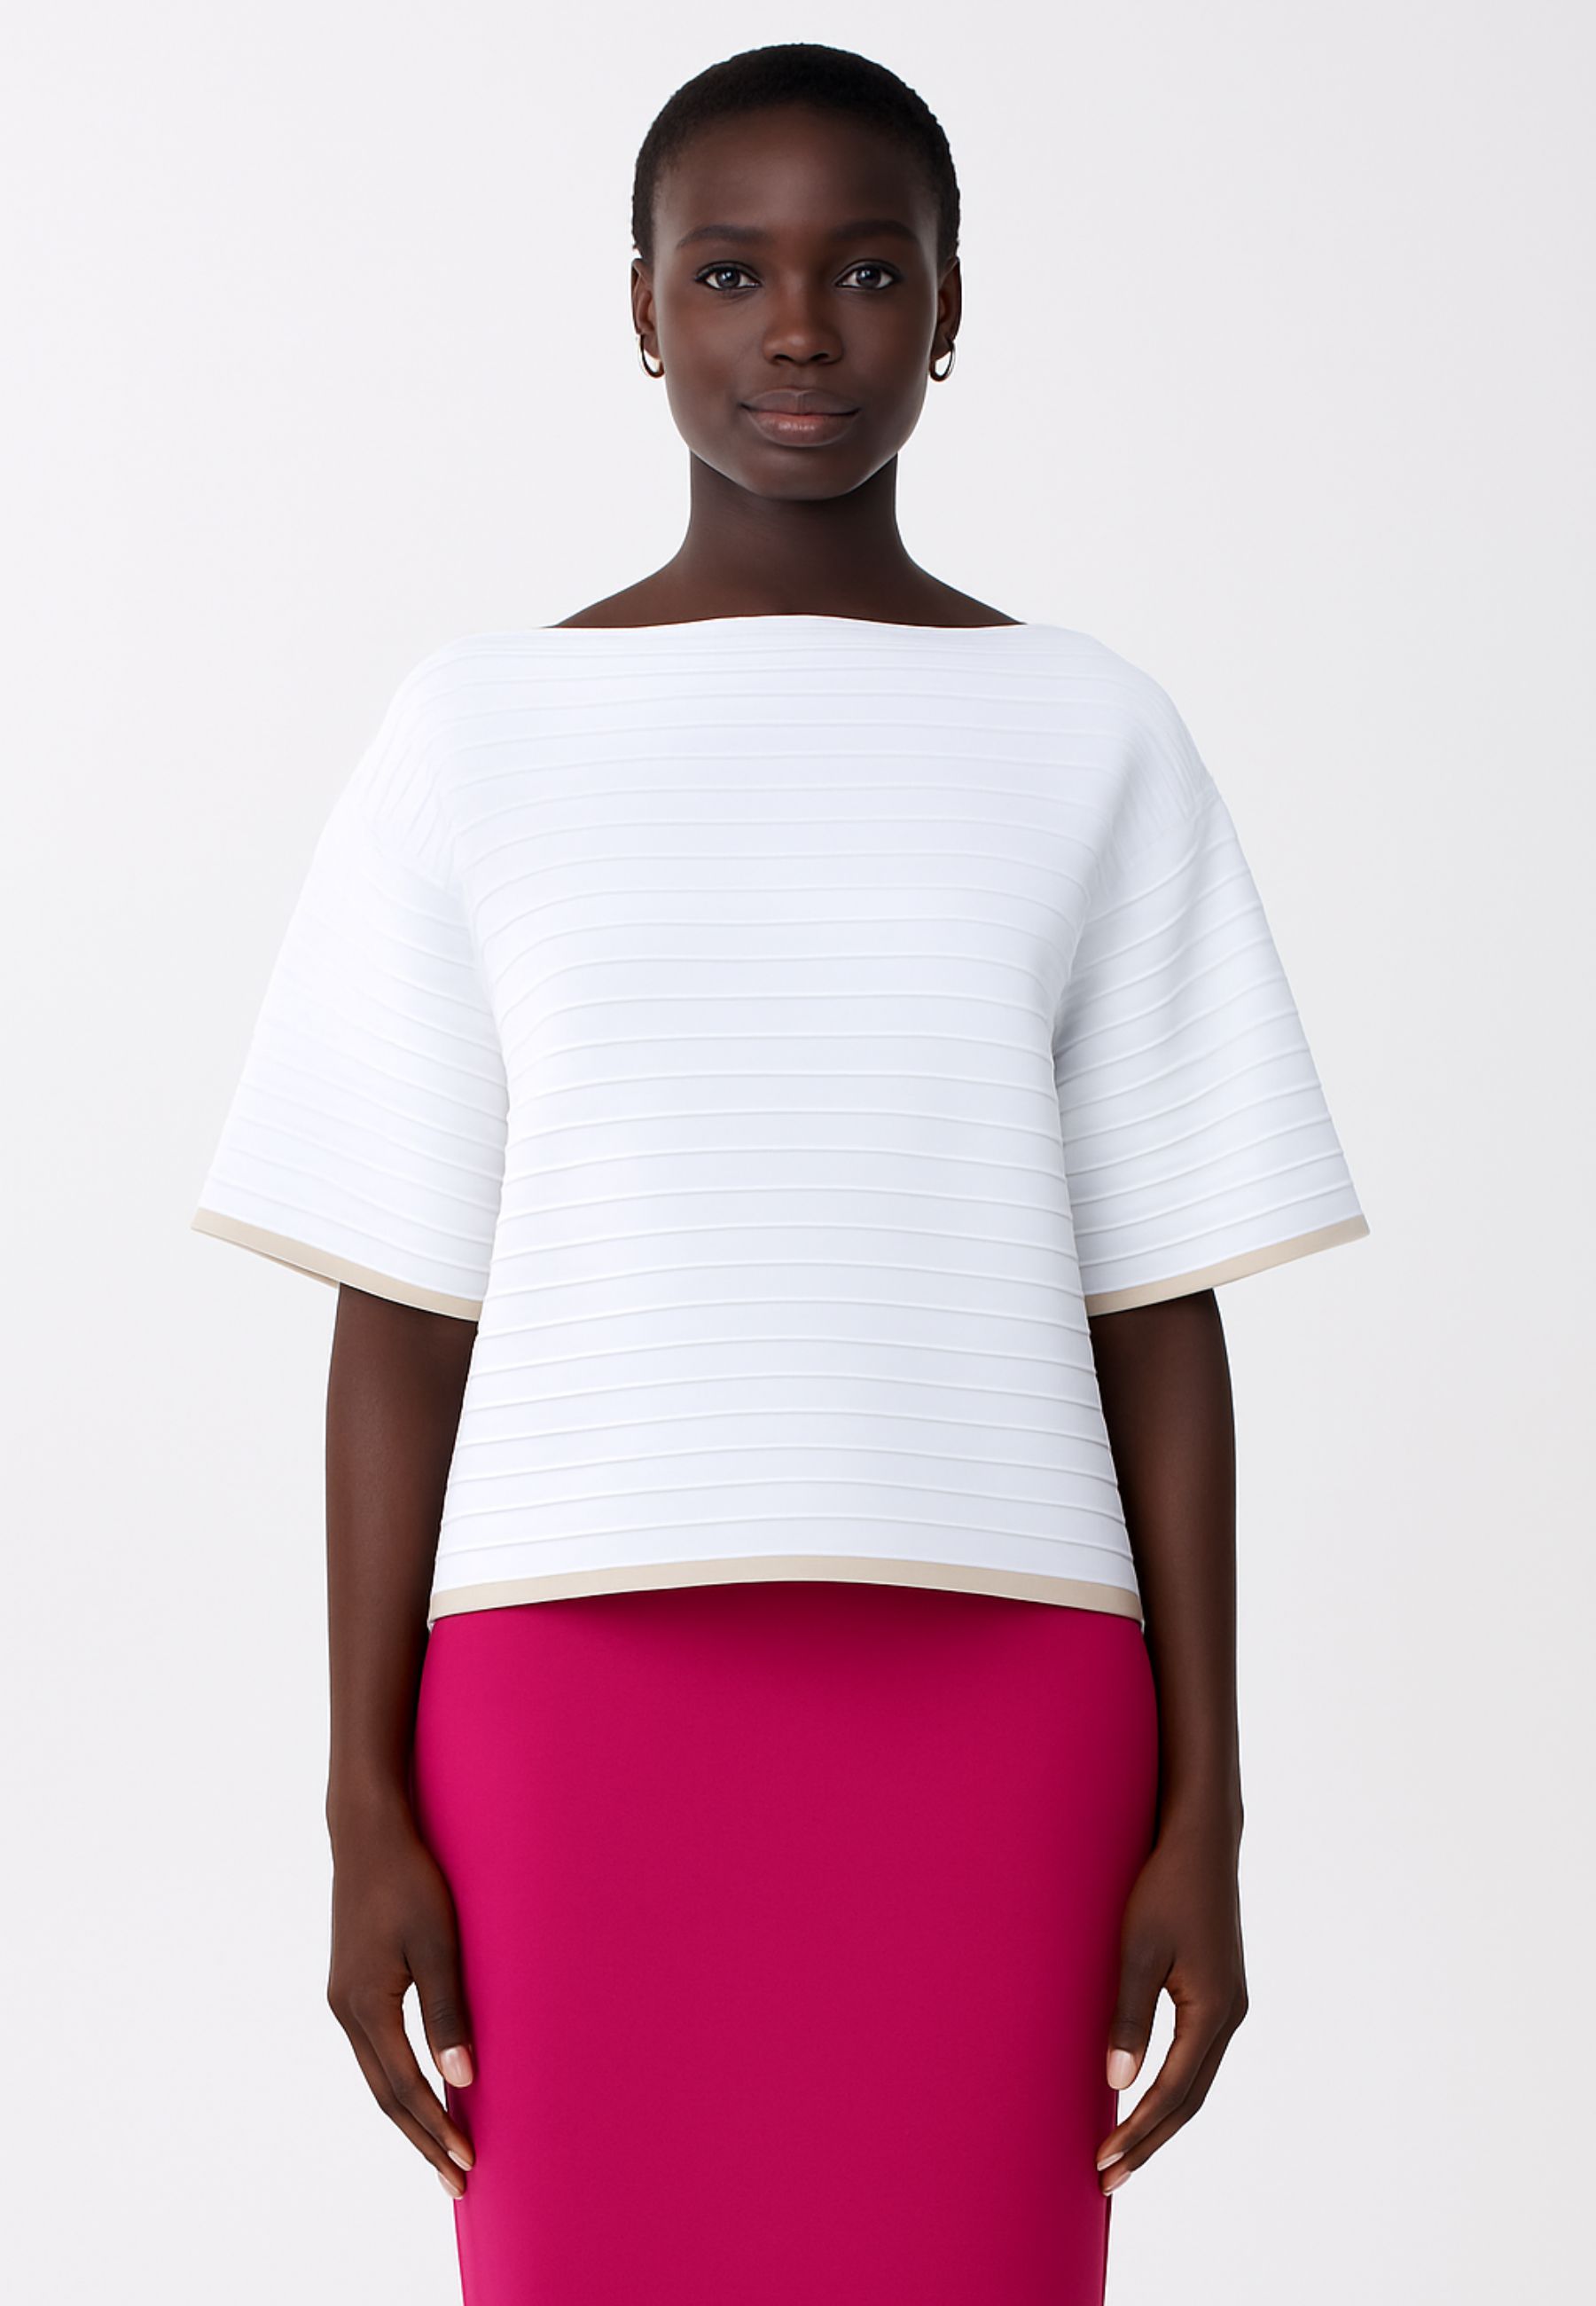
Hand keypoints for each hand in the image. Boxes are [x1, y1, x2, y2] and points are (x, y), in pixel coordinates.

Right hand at [326, 1800, 477, 2198]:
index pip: (405, 2088)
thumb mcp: (437, 1942)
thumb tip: (462, 2079)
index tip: (467, 2163)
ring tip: (441, 2149)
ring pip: (376, 2076)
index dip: (436, 2129)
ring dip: (410, 2115)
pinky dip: (398, 2080)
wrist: (367, 1832)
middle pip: (385, 2095)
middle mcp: (346, 2011)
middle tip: (457, 2181)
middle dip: (423, 2140)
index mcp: (365, 2006)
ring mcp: (343, 1998)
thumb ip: (446, 2011)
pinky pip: (374, 2050)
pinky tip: (419, 2089)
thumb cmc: (408, 1880)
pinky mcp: (350, 1984)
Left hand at [1095, 1814, 1247, 2190]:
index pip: (1172, 2093)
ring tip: (1123, 2152)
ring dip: (1160, 2119)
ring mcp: (1229, 2005)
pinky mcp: (1220, 1991)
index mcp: (1213, 2011)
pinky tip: (1144, 2095)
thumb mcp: (1138, 1948)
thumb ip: (1129, 2016)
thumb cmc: (1165, 1887)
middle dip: (1148, 2141)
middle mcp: (1230, 2015)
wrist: (1202, 1841)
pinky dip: (1171, 2087)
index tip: (1103, 2163)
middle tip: (1108, 2180)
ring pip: (1196, 2081)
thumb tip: (1116, 2084)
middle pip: (1190, 2099)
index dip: (1137, 2132)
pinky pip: (1196, 2057)